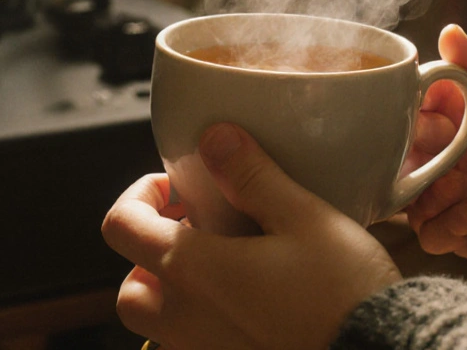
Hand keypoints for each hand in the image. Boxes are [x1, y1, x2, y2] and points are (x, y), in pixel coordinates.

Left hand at [101, 124, 401, 349]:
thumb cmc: (345, 292)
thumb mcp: (304, 216)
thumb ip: (251, 175)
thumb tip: (213, 137)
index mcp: (192, 272)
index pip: (121, 226)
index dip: (139, 196)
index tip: (176, 184)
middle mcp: (186, 321)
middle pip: (130, 288)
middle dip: (151, 255)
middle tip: (196, 229)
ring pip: (160, 323)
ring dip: (176, 291)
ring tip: (225, 264)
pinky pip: (194, 346)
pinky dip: (205, 322)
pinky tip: (250, 302)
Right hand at [404, 25, 466, 283]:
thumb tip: (448, 33)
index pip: (416, 103)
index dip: (408, 105)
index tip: (430, 109)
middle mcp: (460, 151)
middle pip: (402, 151)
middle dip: (407, 149)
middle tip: (442, 147)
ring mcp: (464, 195)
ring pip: (406, 197)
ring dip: (422, 189)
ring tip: (461, 181)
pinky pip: (434, 235)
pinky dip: (447, 222)